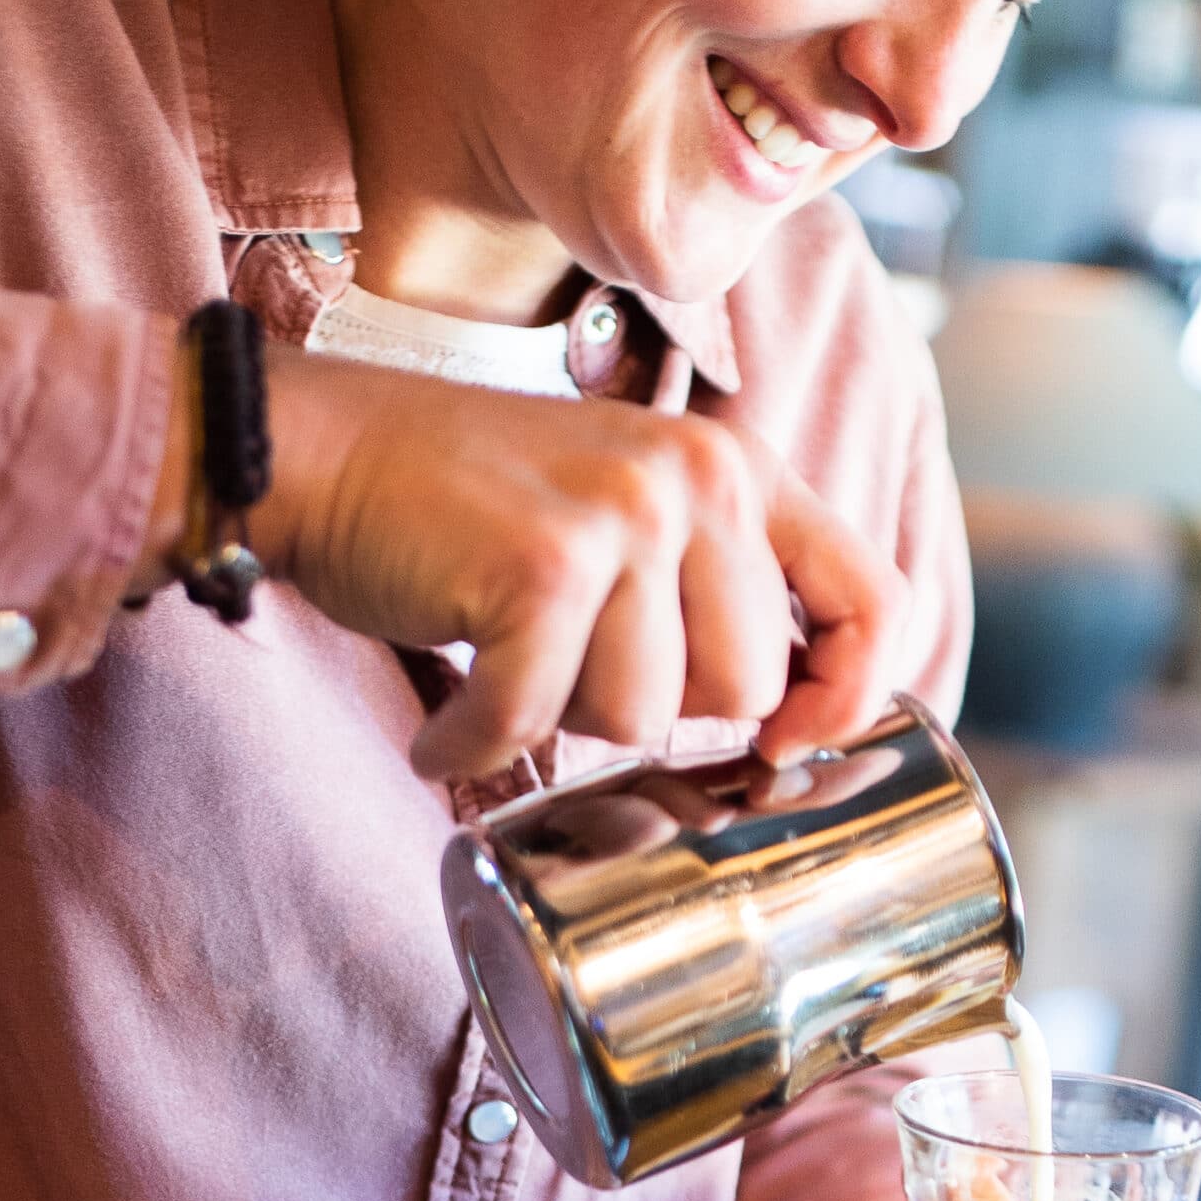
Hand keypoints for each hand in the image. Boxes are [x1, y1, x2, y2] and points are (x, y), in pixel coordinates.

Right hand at [206, 347, 903, 778]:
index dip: (848, 698)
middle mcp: (699, 477)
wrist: (327, 452)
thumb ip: (717, 589)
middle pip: (744, 691)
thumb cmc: (472, 508)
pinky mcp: (545, 563)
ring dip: (556, 717)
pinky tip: (445, 720)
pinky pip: (536, 721)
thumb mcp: (632, 517)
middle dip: (651, 709)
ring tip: (503, 655)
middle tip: (563, 660)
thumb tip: (791, 728)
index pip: (873, 599)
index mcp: (737, 469)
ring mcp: (625, 514)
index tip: (784, 747)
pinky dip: (474, 741)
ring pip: (643, 716)